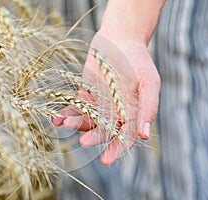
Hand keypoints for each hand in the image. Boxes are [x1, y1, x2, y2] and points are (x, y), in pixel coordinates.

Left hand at [53, 31, 160, 165]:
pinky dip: (66, 112)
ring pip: (87, 121)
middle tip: (84, 141)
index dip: (117, 150)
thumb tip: (145, 135)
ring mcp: (99, 104)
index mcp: (132, 114)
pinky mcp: (85, 94)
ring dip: (76, 124)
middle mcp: (115, 113)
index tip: (106, 160)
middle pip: (103, 131)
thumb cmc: (138, 60)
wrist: (120, 37)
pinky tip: (58, 116)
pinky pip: (75, 107)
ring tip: (66, 122)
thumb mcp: (149, 82)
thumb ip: (148, 108)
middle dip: (94, 138)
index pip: (125, 138)